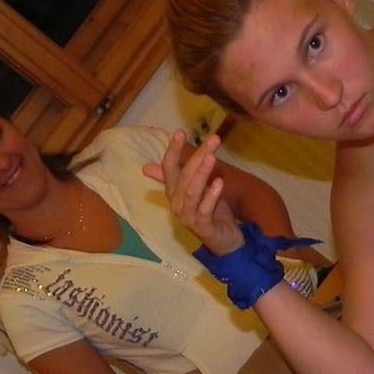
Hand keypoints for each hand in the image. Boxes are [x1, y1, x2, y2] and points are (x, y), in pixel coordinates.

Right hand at [143, 130, 244, 253]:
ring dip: (201, 173)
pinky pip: (204, 209)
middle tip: (213, 140)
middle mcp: (177, 204)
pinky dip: (211, 195)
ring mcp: (188, 217)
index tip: (181, 132)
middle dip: (197, 156)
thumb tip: (148, 165)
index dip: (173, 151)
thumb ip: (184, 173)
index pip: (168, 168)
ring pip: (191, 192)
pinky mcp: (202, 227)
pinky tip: (219, 182)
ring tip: (212, 157)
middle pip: (184, 176)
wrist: (225, 240)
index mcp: (174, 192)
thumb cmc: (211, 212)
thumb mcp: (198, 189)